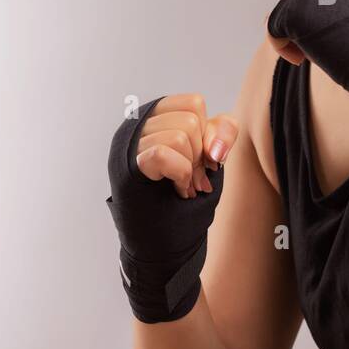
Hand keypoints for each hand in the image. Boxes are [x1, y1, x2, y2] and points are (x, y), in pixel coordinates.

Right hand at [105, 93, 238, 322]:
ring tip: (183, 188)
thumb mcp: (210, 159)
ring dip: (190, 170)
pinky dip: (179, 174)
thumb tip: (215, 148)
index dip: (209, 133)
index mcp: (156, 116)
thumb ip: (220, 134)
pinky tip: (176, 190)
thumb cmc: (183, 199)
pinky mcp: (127, 169)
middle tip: (192, 180)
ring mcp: (130, 145)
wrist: (163, 244)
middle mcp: (138, 125)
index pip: (193, 103)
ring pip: (181, 136)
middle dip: (200, 156)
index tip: (207, 161)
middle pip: (190, 120)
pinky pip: (163, 154)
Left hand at [266, 0, 348, 147]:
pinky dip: (284, 48)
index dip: (326, 17)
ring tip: (330, 48)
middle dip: (312, 26)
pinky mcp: (294, 9)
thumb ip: (328, 0)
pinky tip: (305, 58)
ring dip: (302, 37)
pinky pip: (273, 28)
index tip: (348, 32)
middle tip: (339, 43)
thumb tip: (273, 6)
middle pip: (299, 0)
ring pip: (286, 14)